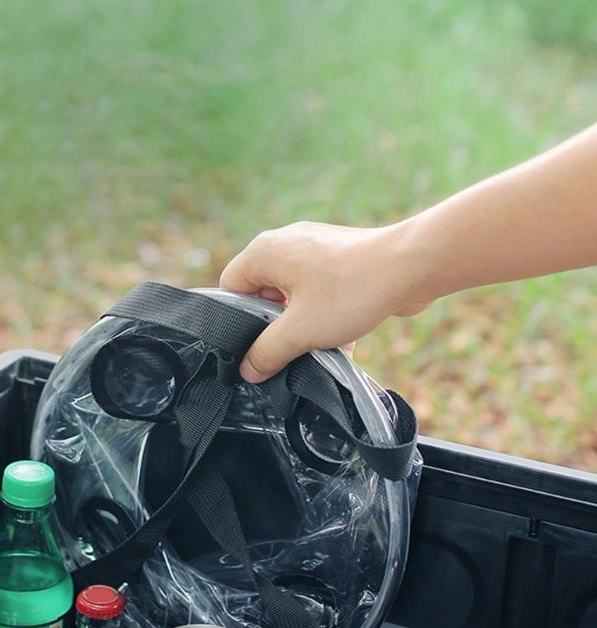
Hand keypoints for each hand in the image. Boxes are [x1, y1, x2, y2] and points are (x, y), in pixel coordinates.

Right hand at [219, 221, 429, 382]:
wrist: (411, 266)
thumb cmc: (351, 290)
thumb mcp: (299, 331)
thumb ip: (267, 353)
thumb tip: (248, 369)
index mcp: (265, 252)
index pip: (231, 287)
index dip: (237, 321)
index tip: (254, 347)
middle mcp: (285, 243)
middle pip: (262, 294)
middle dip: (275, 327)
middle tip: (288, 350)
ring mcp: (314, 249)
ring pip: (293, 297)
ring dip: (303, 326)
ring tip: (319, 348)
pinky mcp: (339, 259)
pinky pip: (319, 292)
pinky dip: (324, 316)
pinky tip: (341, 342)